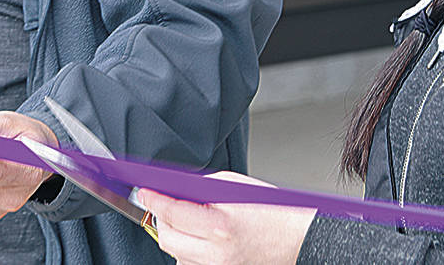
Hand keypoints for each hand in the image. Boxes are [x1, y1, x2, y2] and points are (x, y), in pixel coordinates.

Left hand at [137, 172, 314, 264]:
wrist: (299, 239)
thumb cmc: (274, 211)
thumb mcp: (236, 187)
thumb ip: (202, 187)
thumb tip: (177, 188)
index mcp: (220, 226)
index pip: (172, 212)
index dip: (154, 199)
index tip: (144, 192)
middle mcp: (216, 253)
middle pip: (166, 238)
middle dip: (160, 218)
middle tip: (162, 202)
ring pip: (175, 253)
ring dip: (174, 234)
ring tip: (187, 219)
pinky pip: (189, 263)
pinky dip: (187, 249)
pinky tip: (198, 237)